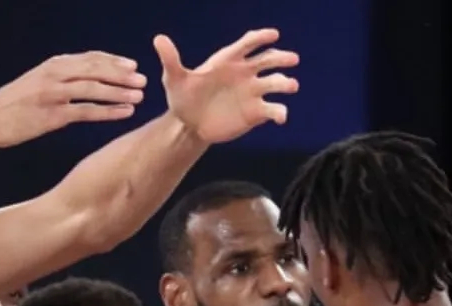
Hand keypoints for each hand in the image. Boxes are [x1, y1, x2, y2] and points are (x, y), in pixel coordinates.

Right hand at [0, 53, 147, 147]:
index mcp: (53, 65)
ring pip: (95, 89)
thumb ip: (58, 79)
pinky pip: (87, 111)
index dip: (112, 61)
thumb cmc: (13, 105)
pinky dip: (109, 112)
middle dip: (121, 74)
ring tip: (139, 96)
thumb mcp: (36, 83)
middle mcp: (55, 74)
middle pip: (96, 70)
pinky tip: (125, 113)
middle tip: (142, 79)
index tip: (131, 65)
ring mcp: (55, 94)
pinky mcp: (54, 115)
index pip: (89, 58)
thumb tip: (79, 80)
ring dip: (119, 92)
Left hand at [155, 29, 299, 144]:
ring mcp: (252, 93)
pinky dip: (279, 112)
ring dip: (285, 83)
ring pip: (275, 83)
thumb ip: (171, 60)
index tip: (273, 35)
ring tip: (291, 86)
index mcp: (228, 60)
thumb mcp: (174, 79)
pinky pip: (272, 110)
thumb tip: (158, 39)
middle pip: (268, 60)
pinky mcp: (255, 113)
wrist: (190, 125)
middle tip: (293, 59)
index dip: (261, 38)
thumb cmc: (183, 98)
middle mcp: (245, 73)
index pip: (249, 43)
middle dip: (281, 58)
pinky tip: (281, 116)